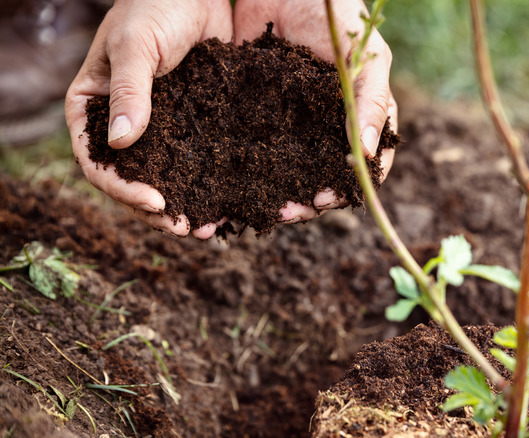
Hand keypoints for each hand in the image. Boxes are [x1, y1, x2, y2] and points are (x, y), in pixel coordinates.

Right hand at [65, 0, 232, 238]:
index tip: (155, 202)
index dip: (122, 188)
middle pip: (131, 179)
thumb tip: (121, 144)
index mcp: (94, 107)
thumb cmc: (155, 6)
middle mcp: (123, 123)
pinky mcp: (192, 124)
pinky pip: (197, 160)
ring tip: (209, 227)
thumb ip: (128, 91)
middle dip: (156, 209)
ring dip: (184, 204)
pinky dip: (208, 183)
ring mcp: (159, 127)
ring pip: (165, 176)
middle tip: (186, 229)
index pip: (97, 161)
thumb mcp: (136, 45)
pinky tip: (229, 203)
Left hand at [233, 0, 396, 222]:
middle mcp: (326, 127)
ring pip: (289, 169)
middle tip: (288, 212)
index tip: (327, 199)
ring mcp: (292, 122)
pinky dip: (248, 170)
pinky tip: (235, 186)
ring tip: (263, 209)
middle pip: (323, 177)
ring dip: (279, 193)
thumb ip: (373, 102)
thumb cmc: (339, 16)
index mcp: (359, 118)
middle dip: (309, 201)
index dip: (348, 188)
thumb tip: (370, 155)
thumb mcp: (367, 58)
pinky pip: (255, 146)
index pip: (363, 165)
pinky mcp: (258, 112)